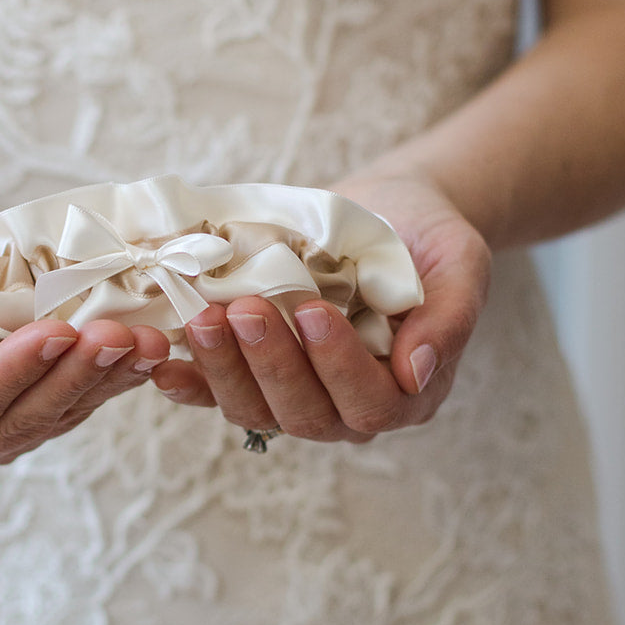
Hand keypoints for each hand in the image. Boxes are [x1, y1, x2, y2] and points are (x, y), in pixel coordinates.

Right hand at [0, 218, 169, 477]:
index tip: (59, 331)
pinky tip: (145, 352)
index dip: (16, 371)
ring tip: (146, 340)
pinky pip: (75, 406)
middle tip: (122, 335)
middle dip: (76, 376)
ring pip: (57, 417)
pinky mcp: (29, 417)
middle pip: (21, 419)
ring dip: (106, 380)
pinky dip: (112, 379)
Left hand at [149, 173, 490, 442]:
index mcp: (407, 391)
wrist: (390, 211)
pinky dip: (191, 383)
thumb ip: (451, 317)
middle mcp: (350, 407)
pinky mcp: (254, 373)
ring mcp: (297, 394)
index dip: (337, 366)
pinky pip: (218, 393)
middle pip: (306, 413)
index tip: (313, 311)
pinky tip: (163, 363)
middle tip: (244, 311)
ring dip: (225, 369)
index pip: (370, 402)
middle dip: (270, 364)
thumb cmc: (429, 238)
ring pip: (255, 409)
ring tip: (206, 317)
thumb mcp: (461, 263)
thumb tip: (418, 371)